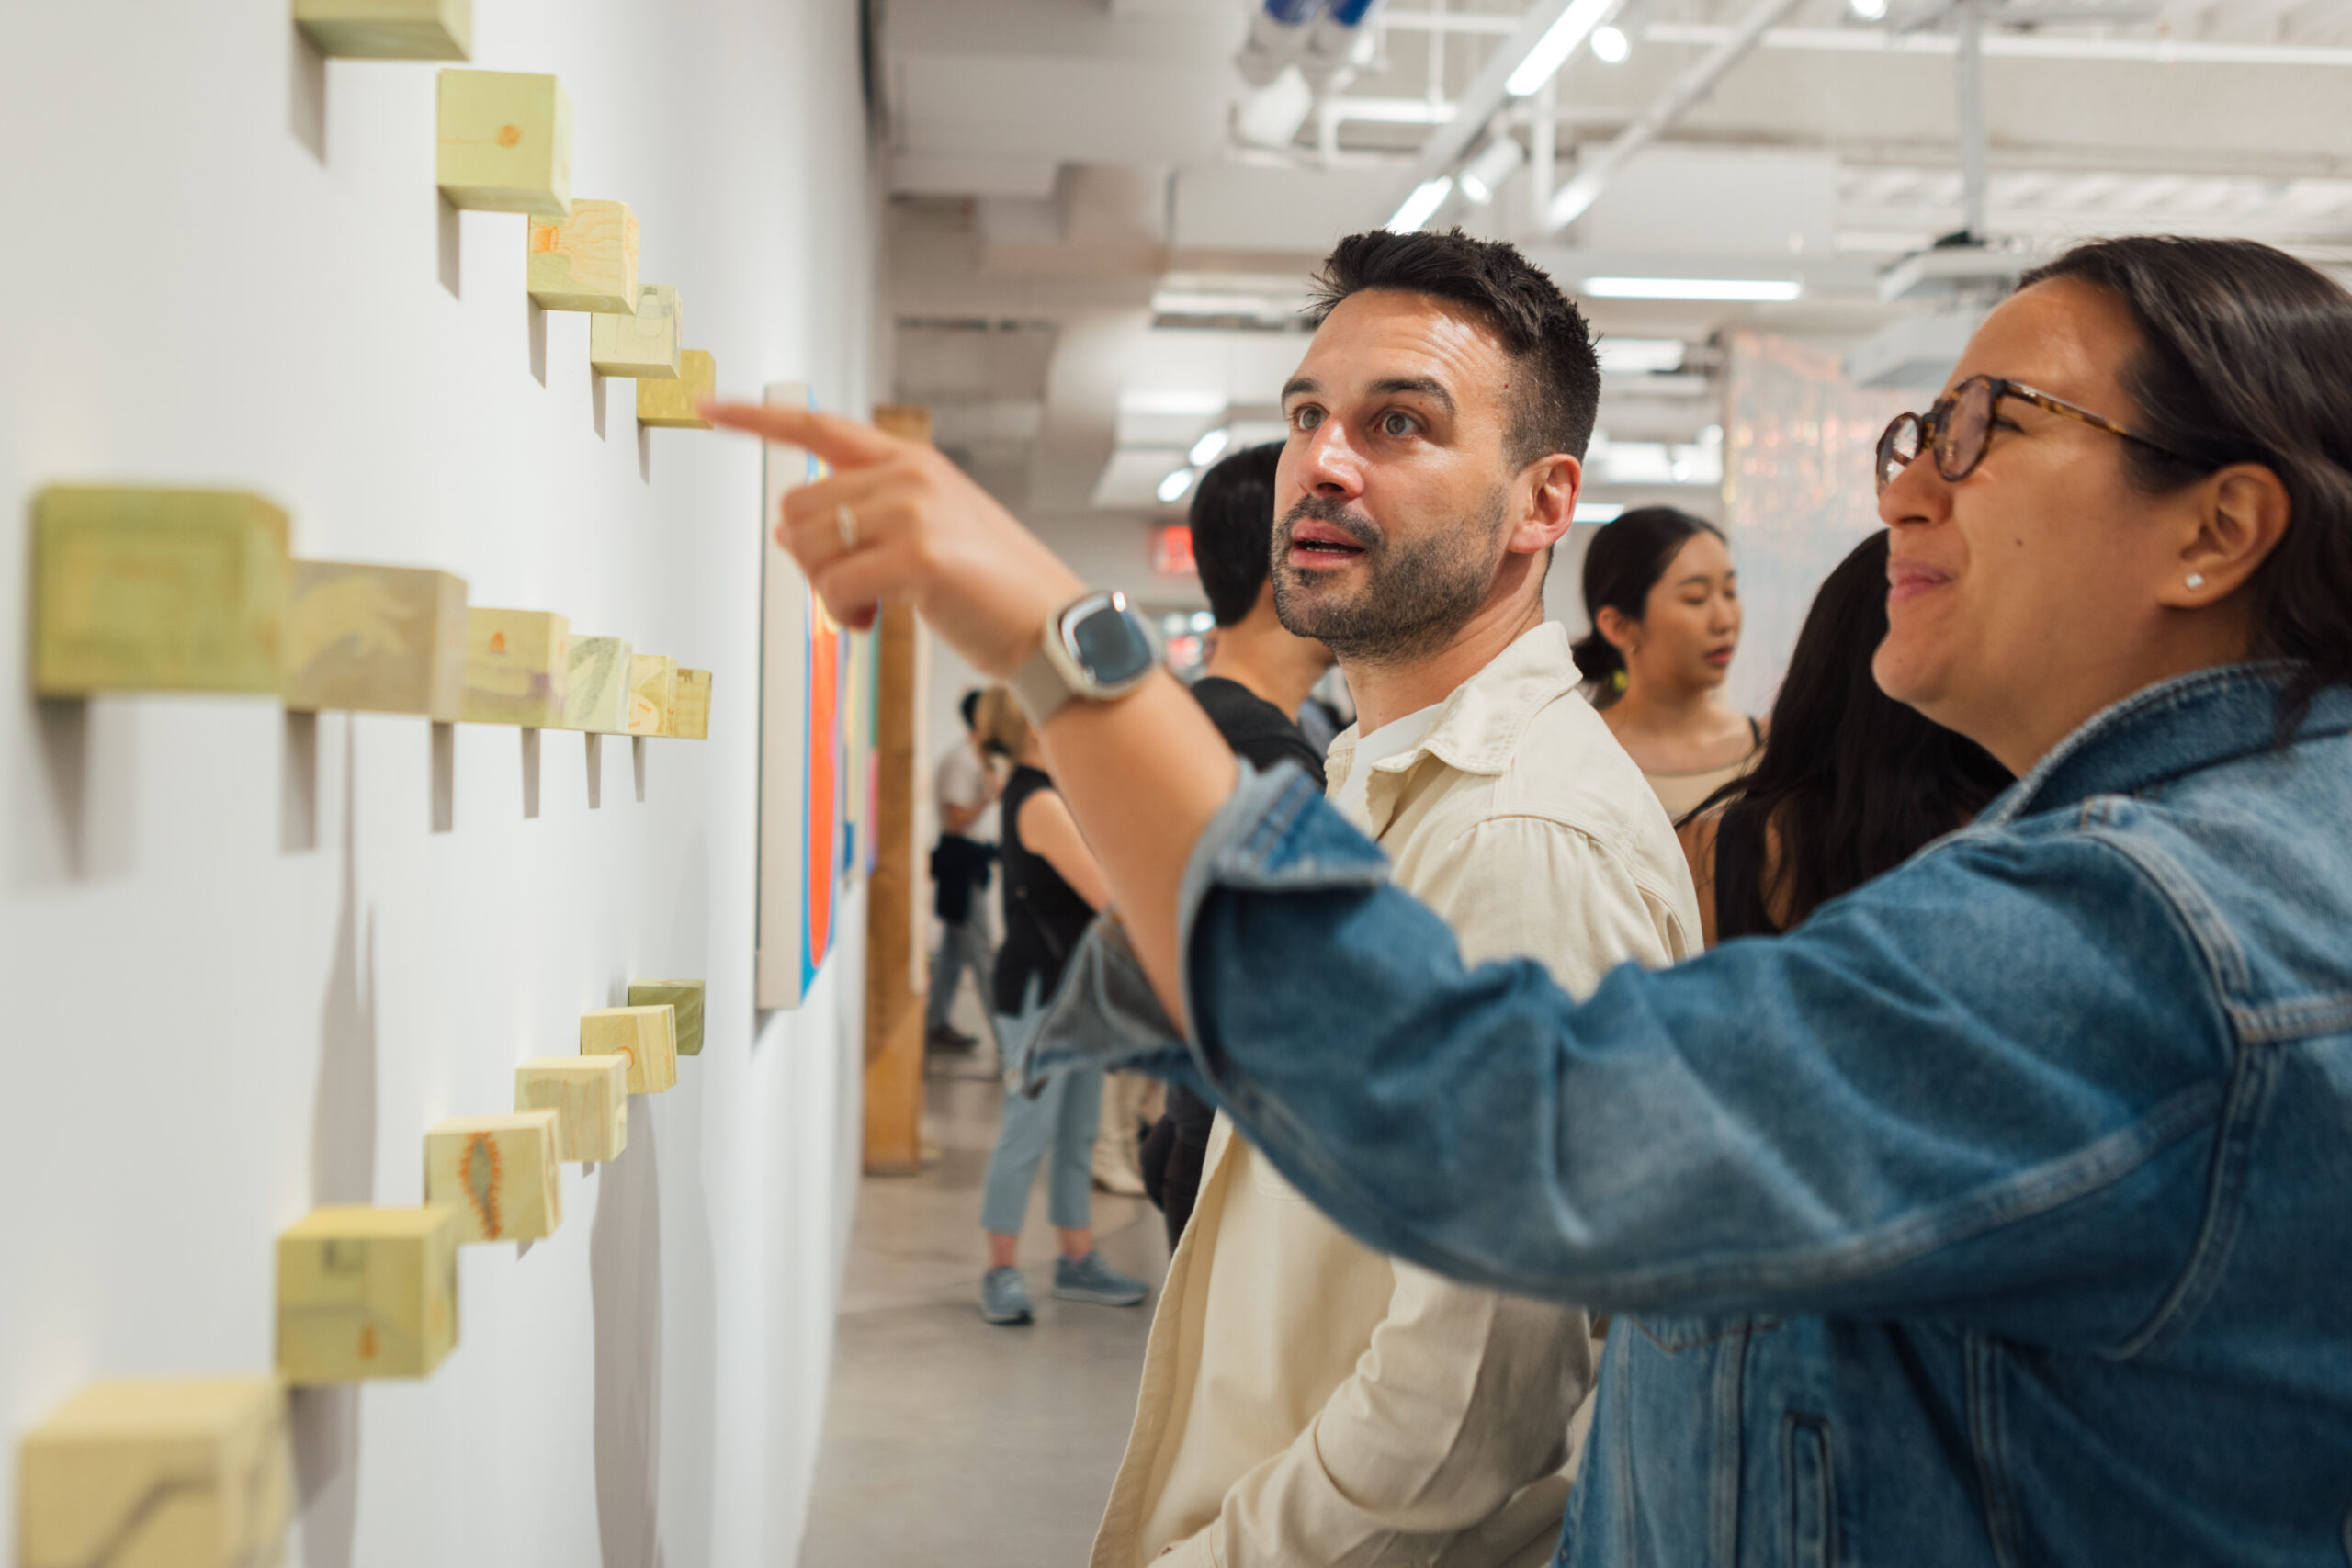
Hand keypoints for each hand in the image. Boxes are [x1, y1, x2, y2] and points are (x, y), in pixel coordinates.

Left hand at [701, 399, 1085, 675]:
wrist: (1053, 631)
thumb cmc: (994, 591)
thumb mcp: (929, 534)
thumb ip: (864, 518)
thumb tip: (787, 530)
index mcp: (911, 461)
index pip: (817, 426)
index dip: (756, 418)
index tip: (707, 406)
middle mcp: (909, 474)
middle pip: (796, 507)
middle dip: (810, 560)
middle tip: (854, 592)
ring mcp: (914, 511)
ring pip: (808, 546)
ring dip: (828, 592)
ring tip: (875, 608)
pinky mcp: (918, 556)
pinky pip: (834, 588)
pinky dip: (846, 617)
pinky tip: (880, 624)